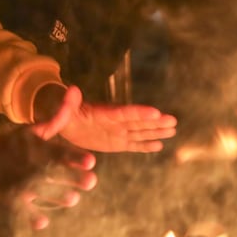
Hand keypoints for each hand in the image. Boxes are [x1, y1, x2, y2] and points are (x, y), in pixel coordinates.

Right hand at [0, 105, 96, 229]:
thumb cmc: (15, 143)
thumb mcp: (33, 130)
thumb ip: (56, 120)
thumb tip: (74, 92)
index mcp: (40, 149)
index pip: (61, 153)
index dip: (77, 158)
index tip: (91, 162)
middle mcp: (34, 167)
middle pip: (60, 176)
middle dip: (78, 180)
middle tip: (89, 182)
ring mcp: (24, 186)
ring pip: (51, 196)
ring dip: (64, 198)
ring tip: (72, 197)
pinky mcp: (15, 201)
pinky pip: (28, 213)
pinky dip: (36, 218)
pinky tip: (43, 220)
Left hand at [32, 84, 176, 152]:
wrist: (65, 123)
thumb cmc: (63, 114)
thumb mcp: (63, 109)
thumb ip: (68, 103)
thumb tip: (71, 90)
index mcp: (104, 113)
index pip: (124, 112)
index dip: (139, 112)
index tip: (155, 111)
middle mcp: (115, 122)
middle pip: (138, 122)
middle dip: (156, 122)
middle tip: (173, 120)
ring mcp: (117, 132)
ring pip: (140, 132)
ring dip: (156, 131)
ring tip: (173, 129)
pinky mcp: (116, 143)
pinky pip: (133, 145)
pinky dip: (146, 146)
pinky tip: (160, 145)